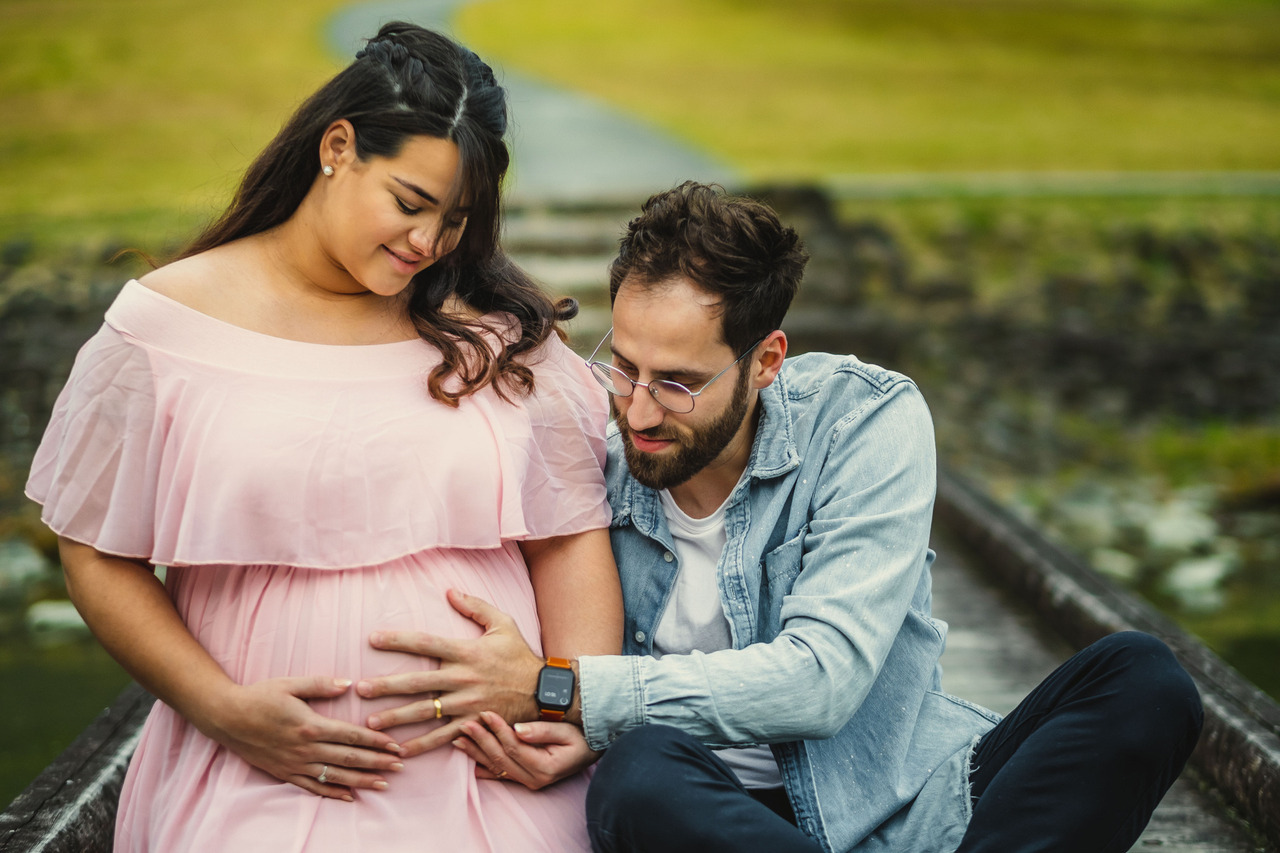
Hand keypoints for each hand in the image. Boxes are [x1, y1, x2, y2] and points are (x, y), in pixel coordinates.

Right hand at [200, 676, 404, 799]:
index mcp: (310, 724)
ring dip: (362, 781)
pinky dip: (333, 793)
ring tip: (384, 784)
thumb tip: (350, 684)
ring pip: (335, 776)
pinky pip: (313, 787)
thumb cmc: (259, 696)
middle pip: (349, 758)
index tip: (396, 745)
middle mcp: (305, 748)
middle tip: (401, 766)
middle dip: (377, 763)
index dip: (376, 741)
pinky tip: (350, 797)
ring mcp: (295, 764)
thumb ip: (321, 684)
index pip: (351, 735)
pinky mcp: (284, 773)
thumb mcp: (290, 684)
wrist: (226, 718)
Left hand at [357, 589, 544, 756]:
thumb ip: (475, 606)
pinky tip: (400, 749)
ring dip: (396, 718)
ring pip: (425, 713)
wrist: (543, 691)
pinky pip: (443, 737)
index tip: (373, 639)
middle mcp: (463, 678)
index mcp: (466, 652)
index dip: (398, 640)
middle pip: (418, 683)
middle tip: (360, 689)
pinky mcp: (473, 723)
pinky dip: (422, 745)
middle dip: (386, 686)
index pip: (426, 643)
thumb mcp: (503, 624)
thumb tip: (449, 591)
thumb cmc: (520, 655)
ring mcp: (467, 704)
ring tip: (371, 722)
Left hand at [454, 711, 599, 789]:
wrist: (594, 751)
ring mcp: (530, 782)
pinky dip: (485, 768)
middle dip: (481, 740)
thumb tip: (518, 729)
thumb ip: (543, 731)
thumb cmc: (584, 737)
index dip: (498, 730)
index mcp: (545, 767)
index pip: (514, 747)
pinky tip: (471, 763)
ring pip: (497, 767)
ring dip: (477, 753)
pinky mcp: (526, 780)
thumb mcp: (568, 731)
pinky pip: (502, 775)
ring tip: (458, 739)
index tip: (485, 713)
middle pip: (501, 758)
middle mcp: (535, 780)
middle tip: (464, 724)